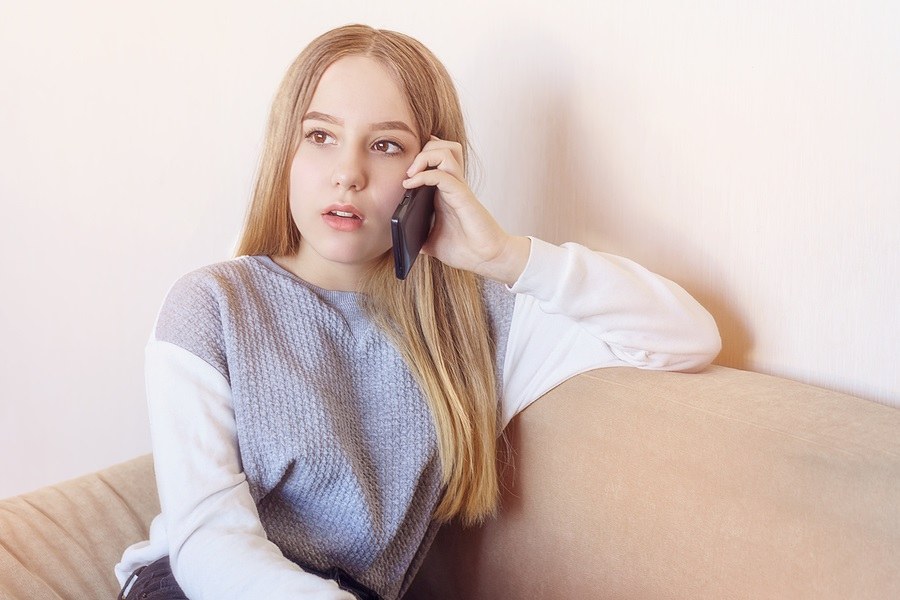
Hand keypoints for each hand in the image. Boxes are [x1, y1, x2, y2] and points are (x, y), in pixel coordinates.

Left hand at [403, 136, 529, 285]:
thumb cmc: (466, 250)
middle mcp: (454, 186)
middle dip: (421, 150)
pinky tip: (410, 185)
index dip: (421, 155)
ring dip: (423, 157)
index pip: (436, 158)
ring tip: (411, 174)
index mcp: (446, 192)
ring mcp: (459, 189)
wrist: (488, 259)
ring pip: (446, 152)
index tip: (404, 171)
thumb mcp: (433, 244)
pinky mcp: (463, 197)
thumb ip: (419, 238)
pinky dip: (424, 175)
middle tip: (408, 171)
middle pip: (442, 147)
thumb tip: (402, 243)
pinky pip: (443, 175)